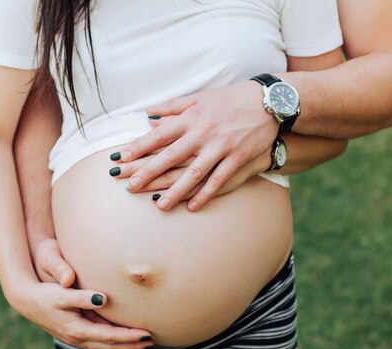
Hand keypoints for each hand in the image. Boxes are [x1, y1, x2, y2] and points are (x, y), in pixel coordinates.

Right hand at [13, 239, 153, 348]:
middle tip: (152, 342)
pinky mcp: (75, 335)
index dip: (129, 336)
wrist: (26, 300)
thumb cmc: (45, 293)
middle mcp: (77, 338)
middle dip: (131, 346)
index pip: (110, 337)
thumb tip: (103, 298)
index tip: (146, 333)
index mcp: (77, 329)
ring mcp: (75, 339)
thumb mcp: (63, 293)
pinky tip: (122, 347)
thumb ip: (83, 296)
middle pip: (110, 347)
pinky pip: (98, 347)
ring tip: (143, 348)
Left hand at [116, 80, 278, 210]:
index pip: (159, 134)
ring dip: (176, 190)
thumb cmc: (231, 100)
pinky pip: (219, 179)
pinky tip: (193, 207)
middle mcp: (203, 132)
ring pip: (194, 172)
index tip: (122, 157)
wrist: (270, 102)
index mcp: (191, 117)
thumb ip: (172, 107)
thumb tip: (146, 113)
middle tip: (131, 186)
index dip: (140, 146)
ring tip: (160, 206)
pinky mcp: (238, 157)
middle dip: (149, 171)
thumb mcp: (200, 98)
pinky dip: (206, 194)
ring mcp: (221, 146)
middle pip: (171, 155)